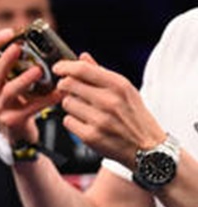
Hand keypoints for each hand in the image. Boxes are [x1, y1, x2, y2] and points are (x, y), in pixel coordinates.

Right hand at [0, 28, 61, 141]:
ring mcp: (0, 106)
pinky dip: (45, 100)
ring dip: (23, 79)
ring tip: (38, 71)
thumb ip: (22, 64)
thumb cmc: (19, 102)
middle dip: (5, 58)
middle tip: (19, 46)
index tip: (9, 34)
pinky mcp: (13, 120)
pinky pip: (29, 109)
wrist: (16, 134)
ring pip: (8, 91)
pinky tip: (58, 93)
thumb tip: (44, 42)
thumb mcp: (13, 81)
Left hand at [52, 54, 166, 166]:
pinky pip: (67, 121)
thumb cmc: (136, 117)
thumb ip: (102, 73)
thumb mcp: (126, 91)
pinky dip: (73, 122)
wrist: (149, 149)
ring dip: (71, 105)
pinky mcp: (91, 136)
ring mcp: (100, 120)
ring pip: (66, 103)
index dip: (64, 66)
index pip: (82, 69)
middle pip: (68, 84)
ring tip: (86, 110)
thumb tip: (82, 57)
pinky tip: (87, 123)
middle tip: (71, 91)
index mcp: (119, 86)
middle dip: (65, 86)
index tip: (58, 68)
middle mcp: (109, 101)